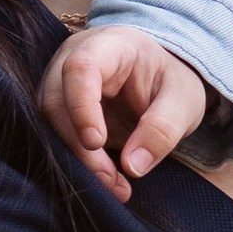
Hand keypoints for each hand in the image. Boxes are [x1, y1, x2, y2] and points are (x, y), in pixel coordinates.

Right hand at [40, 25, 210, 200]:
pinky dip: (76, 161)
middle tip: (113, 182)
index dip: (82, 107)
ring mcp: (60, 83)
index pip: (80, 68)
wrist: (158, 78)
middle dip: (80, 148)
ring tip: (114, 185)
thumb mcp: (183, 101)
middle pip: (56, 101)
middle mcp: (73, 59)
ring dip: (77, 160)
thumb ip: (163, 129)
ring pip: (49, 123)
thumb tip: (132, 167)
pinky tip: (103, 179)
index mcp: (110, 46)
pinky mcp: (58, 108)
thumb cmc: (170, 81)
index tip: (97, 142)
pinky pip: (53, 135)